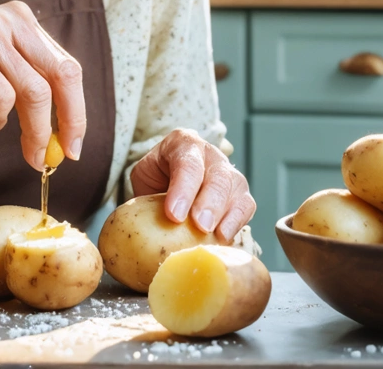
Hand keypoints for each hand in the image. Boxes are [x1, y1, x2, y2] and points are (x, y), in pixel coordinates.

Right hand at [0, 0, 85, 169]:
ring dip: (32, 131)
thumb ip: (33, 83)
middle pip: (60, 75)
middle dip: (65, 123)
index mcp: (22, 18)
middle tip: (56, 156)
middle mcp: (7, 18)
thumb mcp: (1, 65)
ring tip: (22, 147)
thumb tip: (69, 133)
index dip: (77, 108)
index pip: (66, 65)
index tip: (74, 142)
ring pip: (33, 92)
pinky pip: (1, 97)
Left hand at [130, 128, 254, 241]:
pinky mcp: (240, 193)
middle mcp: (209, 154)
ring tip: (214, 235)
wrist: (168, 180)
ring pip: (235, 188)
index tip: (174, 214)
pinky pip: (246, 206)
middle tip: (200, 225)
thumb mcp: (144, 179)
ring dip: (227, 214)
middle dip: (209, 202)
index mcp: (182, 143)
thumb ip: (144, 196)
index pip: (187, 162)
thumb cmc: (155, 179)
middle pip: (216, 175)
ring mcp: (228, 172)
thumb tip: (136, 230)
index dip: (183, 188)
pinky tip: (224, 238)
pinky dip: (237, 222)